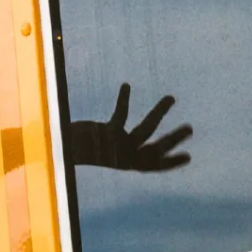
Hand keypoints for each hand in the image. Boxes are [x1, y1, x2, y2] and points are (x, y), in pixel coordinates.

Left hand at [68, 84, 191, 171]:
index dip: (171, 162)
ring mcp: (118, 146)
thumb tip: (122, 136)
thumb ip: (114, 143)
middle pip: (156, 148)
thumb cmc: (80, 148)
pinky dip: (124, 99)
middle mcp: (125, 157)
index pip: (153, 166)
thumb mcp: (101, 148)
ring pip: (146, 129)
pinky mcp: (108, 134)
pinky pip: (121, 114)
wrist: (60, 148)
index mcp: (126, 163)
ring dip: (160, 112)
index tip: (189, 157)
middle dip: (174, 138)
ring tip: (171, 97)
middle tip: (191, 127)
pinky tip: (126, 86)